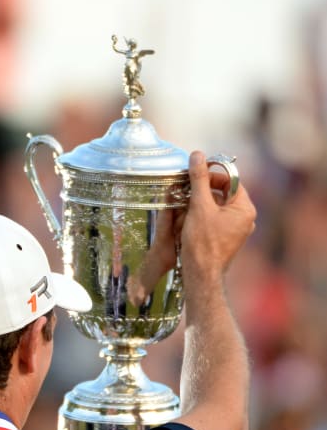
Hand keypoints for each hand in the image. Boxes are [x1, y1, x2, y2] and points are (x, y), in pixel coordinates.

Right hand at [180, 151, 256, 284]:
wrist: (201, 274)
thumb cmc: (202, 242)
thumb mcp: (199, 206)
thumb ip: (198, 179)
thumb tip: (197, 155)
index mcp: (245, 208)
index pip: (230, 180)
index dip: (211, 174)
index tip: (192, 174)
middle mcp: (245, 218)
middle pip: (223, 192)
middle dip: (203, 188)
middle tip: (184, 188)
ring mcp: (236, 229)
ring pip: (217, 205)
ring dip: (200, 201)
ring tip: (183, 203)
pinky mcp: (226, 238)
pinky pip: (215, 218)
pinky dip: (202, 214)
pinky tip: (187, 217)